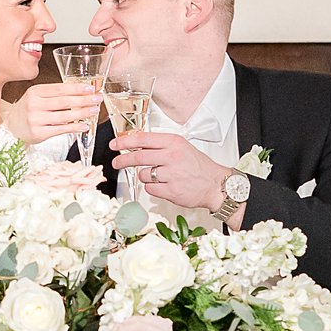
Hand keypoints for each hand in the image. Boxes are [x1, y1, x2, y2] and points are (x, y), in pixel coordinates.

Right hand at [2, 83, 100, 147]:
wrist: (11, 126)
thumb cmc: (28, 110)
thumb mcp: (37, 97)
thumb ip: (54, 94)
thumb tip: (80, 93)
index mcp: (35, 92)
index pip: (59, 89)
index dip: (76, 88)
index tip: (90, 88)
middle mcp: (34, 105)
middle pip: (64, 102)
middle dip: (83, 100)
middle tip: (97, 99)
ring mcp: (36, 119)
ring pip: (64, 116)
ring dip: (82, 113)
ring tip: (94, 110)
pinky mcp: (38, 133)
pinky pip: (60, 129)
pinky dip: (74, 128)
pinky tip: (84, 126)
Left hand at [110, 129, 225, 213]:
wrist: (215, 184)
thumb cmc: (198, 166)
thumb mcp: (181, 147)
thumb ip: (160, 145)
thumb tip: (135, 144)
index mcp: (173, 143)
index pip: (142, 139)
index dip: (125, 141)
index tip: (115, 144)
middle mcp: (172, 157)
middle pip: (138, 156)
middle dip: (123, 160)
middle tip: (116, 162)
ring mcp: (171, 174)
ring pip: (143, 174)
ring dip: (145, 176)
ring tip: (158, 176)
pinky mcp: (171, 190)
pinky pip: (150, 188)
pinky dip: (153, 187)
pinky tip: (164, 185)